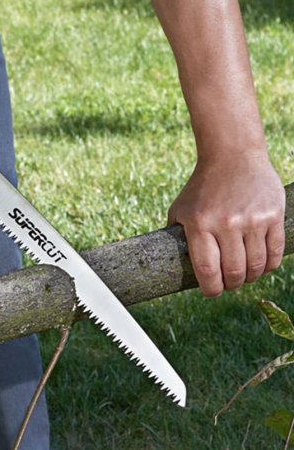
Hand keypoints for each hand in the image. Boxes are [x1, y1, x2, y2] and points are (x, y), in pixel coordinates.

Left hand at [168, 155, 284, 296]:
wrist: (232, 156)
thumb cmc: (201, 188)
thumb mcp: (179, 210)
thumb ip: (176, 236)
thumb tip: (173, 266)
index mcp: (199, 224)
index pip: (207, 270)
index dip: (210, 289)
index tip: (211, 293)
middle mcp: (226, 223)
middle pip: (234, 272)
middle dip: (231, 286)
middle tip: (228, 285)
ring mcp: (252, 219)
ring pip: (256, 266)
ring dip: (250, 278)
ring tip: (244, 276)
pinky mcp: (273, 215)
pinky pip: (275, 253)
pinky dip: (269, 266)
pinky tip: (261, 266)